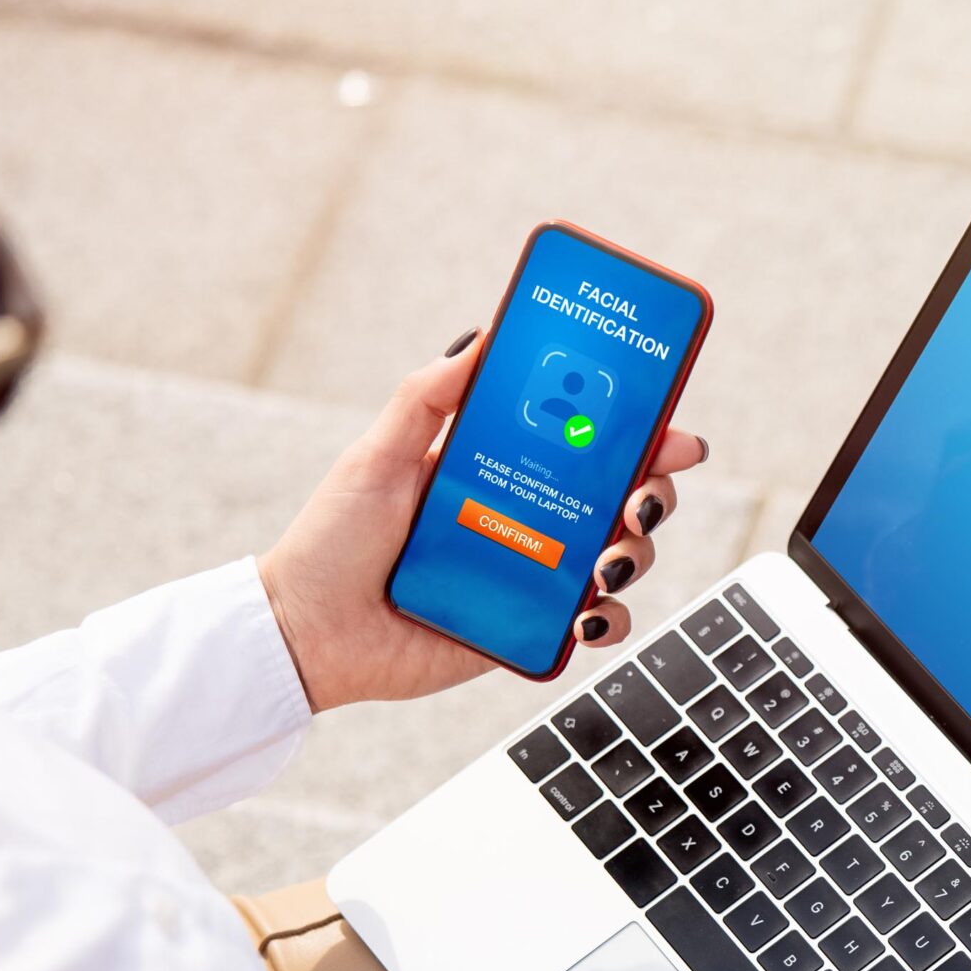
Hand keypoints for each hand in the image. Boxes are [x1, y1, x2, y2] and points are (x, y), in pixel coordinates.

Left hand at [257, 333, 711, 710]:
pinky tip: (588, 615)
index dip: (637, 429)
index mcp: (503, 468)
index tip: (664, 421)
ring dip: (637, 553)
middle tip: (641, 496)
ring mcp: (535, 575)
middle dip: (654, 490)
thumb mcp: (376, 455)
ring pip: (622, 557)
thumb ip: (425, 396)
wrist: (306, 631)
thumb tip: (481, 339)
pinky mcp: (529, 631)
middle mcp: (530, 519)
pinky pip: (595, 626)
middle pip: (623, 495)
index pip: (586, 440)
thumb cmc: (333, 542)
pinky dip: (610, 620)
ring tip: (609, 560)